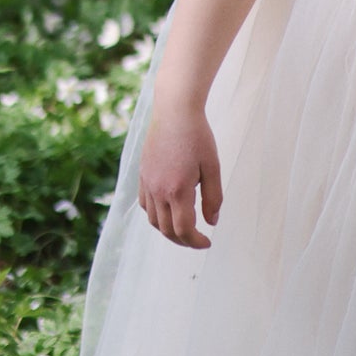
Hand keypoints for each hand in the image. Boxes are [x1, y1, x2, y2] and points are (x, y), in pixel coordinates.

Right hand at [139, 102, 223, 248]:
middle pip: (166, 230)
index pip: (183, 229)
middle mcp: (158, 191)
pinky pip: (145, 206)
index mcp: (177, 190)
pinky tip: (168, 213)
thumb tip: (212, 221)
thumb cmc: (197, 137)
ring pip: (153, 221)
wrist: (174, 113)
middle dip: (183, 241)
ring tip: (184, 230)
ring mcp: (147, 184)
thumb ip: (213, 197)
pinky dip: (156, 216)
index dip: (195, 241)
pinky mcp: (142, 176)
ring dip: (168, 231)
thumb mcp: (212, 167)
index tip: (207, 242)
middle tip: (198, 241)